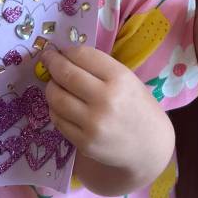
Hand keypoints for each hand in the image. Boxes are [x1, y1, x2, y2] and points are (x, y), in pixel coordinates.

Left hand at [42, 46, 171, 171]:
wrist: (150, 147)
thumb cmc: (139, 107)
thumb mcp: (128, 80)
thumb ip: (101, 69)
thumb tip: (66, 58)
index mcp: (120, 78)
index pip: (83, 55)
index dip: (66, 51)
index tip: (59, 50)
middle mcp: (105, 99)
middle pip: (66, 74)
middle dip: (51, 63)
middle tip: (47, 58)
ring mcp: (93, 123)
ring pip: (56, 98)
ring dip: (51, 86)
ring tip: (54, 83)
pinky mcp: (84, 143)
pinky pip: (58, 120)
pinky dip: (55, 108)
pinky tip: (60, 105)